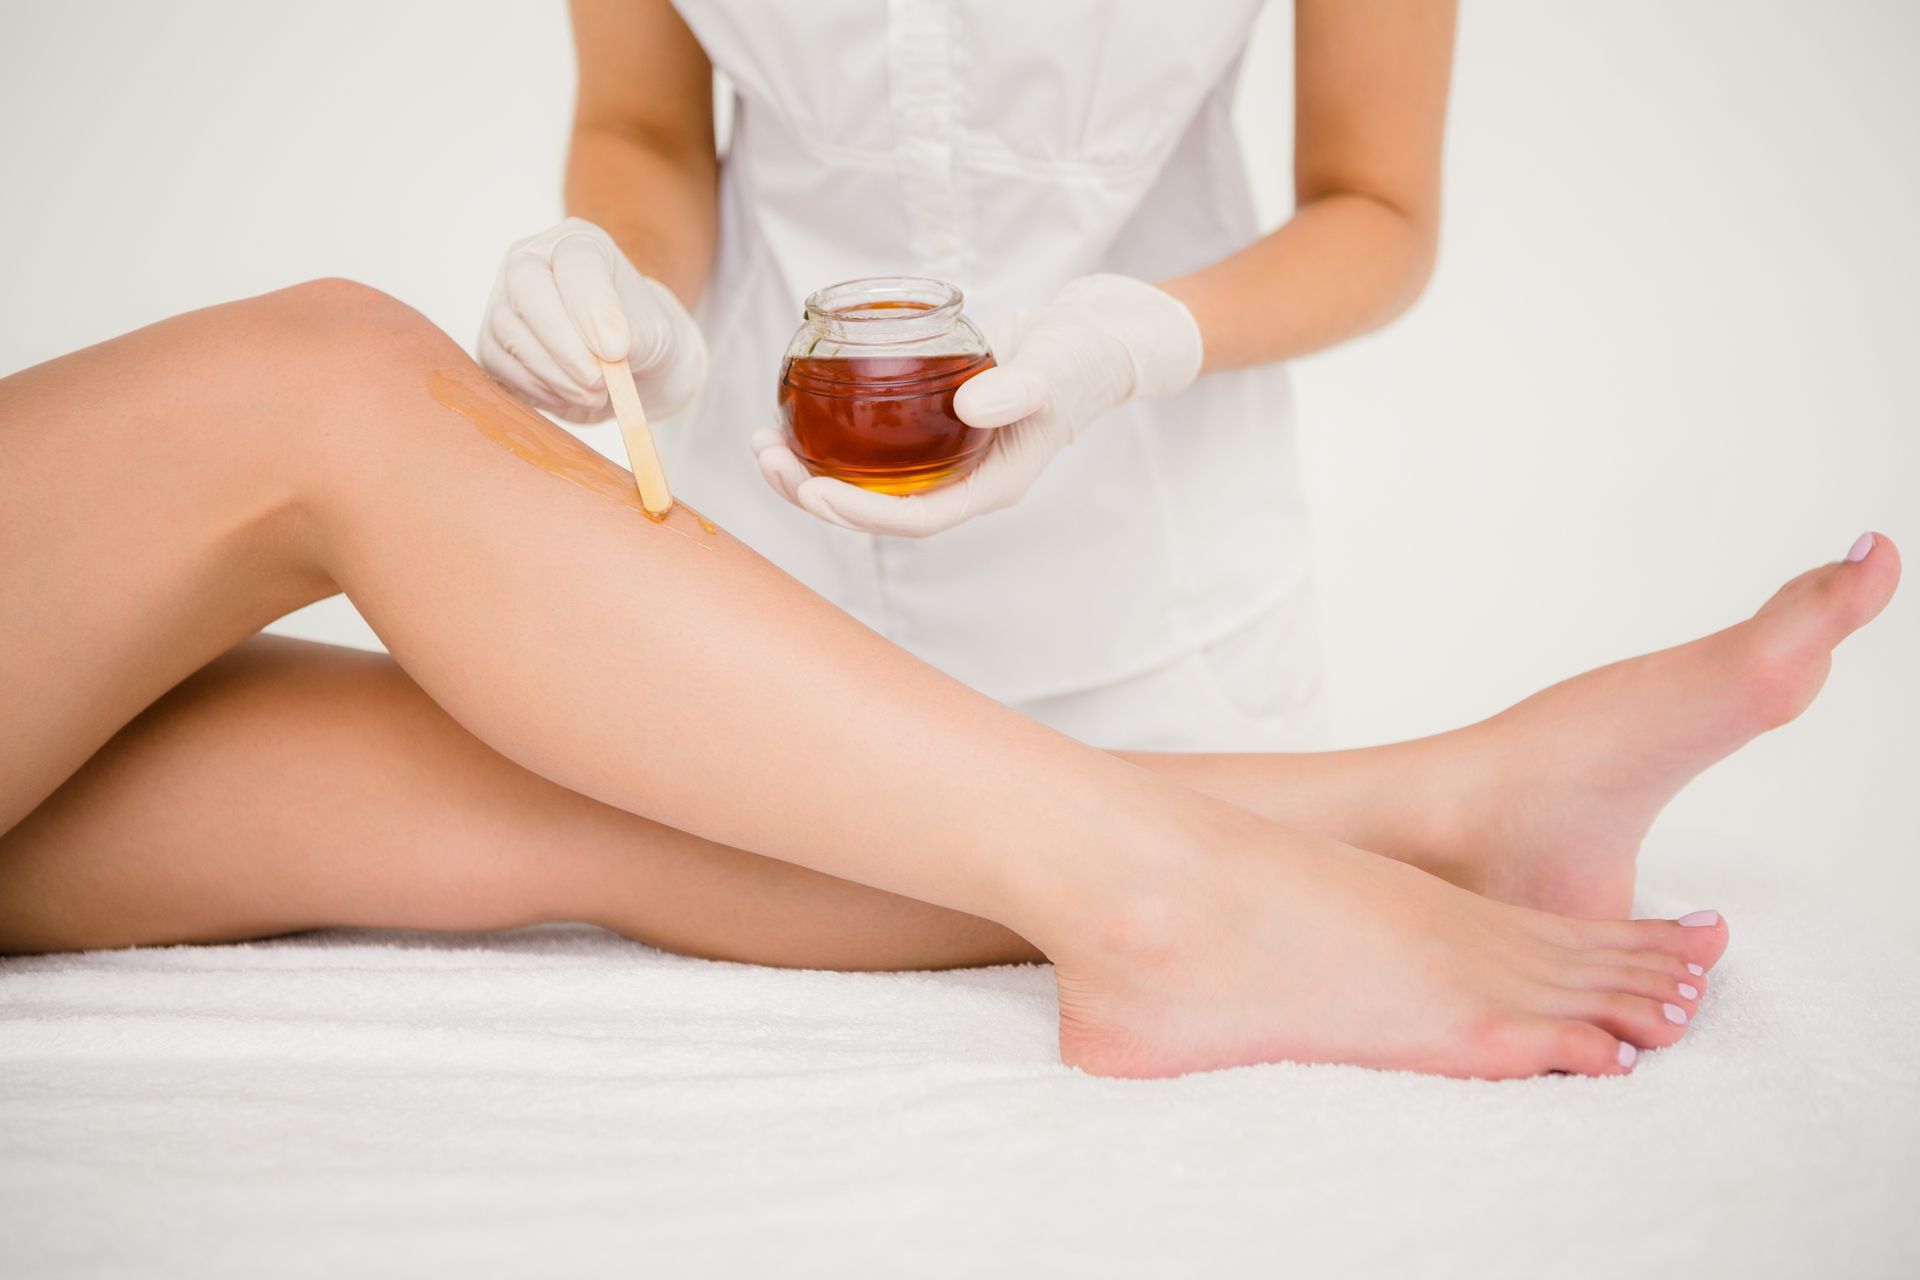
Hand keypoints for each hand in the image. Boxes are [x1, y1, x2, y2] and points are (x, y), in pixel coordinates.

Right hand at [478, 217, 707, 424]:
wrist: (629, 367)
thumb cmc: (642, 339)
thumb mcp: (653, 333)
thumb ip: (631, 336)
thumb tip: (604, 350)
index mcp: (577, 242)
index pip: (575, 260)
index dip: (593, 307)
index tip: (617, 350)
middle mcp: (531, 260)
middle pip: (526, 283)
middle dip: (563, 342)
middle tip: (598, 380)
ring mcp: (503, 299)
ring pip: (510, 330)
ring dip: (556, 374)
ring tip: (594, 393)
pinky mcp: (491, 343)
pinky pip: (499, 365)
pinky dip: (538, 389)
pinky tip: (569, 395)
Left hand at [752, 274, 1202, 536]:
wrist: (1087, 340)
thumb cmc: (1079, 361)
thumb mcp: (1054, 372)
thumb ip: (1016, 390)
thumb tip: (965, 408)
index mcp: (990, 486)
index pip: (917, 519)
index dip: (862, 514)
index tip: (813, 490)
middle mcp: (959, 481)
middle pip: (875, 509)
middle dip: (814, 493)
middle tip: (769, 461)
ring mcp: (941, 458)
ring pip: (863, 482)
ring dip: (807, 469)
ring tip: (762, 444)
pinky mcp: (927, 428)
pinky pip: (869, 449)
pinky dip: (828, 438)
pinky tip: (792, 417)